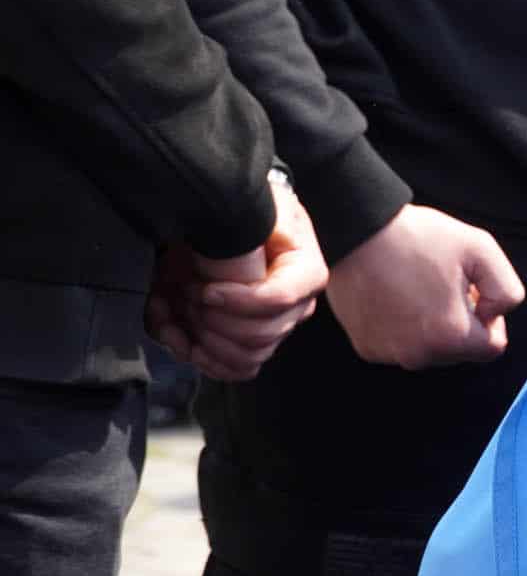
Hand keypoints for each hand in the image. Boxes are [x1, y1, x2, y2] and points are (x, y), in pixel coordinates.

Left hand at [154, 180, 331, 381]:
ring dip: (201, 341)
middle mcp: (298, 308)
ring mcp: (276, 330)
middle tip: (183, 293)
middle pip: (260, 336)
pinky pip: (235, 370)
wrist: (245, 227)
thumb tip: (240, 244)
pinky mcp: (253, 345)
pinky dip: (201, 359)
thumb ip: (256, 220)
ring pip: (246, 358)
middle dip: (212, 320)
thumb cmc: (253, 215)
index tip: (203, 289)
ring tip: (172, 313)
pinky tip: (177, 335)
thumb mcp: (260, 204)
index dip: (237, 301)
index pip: (278, 299)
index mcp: (306, 273)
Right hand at [325, 204, 524, 368]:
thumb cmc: (421, 238)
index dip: (492, 317)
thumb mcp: (482, 250)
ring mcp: (387, 354)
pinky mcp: (366, 347)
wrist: (359, 231)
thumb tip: (494, 315)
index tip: (475, 292)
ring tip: (421, 288)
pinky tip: (398, 296)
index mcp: (449, 335)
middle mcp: (417, 355)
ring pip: (430, 351)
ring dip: (434, 328)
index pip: (492, 347)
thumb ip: (507, 290)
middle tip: (447, 286)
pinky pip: (401, 346)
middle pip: (460, 352)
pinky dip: (406, 328)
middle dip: (463, 323)